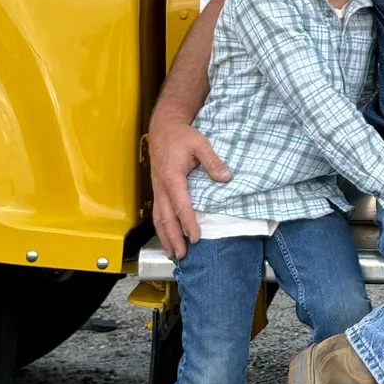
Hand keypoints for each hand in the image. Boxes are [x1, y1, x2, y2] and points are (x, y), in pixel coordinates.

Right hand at [146, 118, 230, 260]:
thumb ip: (212, 161)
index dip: (187, 222)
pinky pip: (157, 213)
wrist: (163, 128)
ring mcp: (157, 189)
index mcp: (172, 176)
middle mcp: (162, 186)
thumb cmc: (182, 136)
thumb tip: (226, 178)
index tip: (195, 237)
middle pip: (166, 217)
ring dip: (165, 237)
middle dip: (173, 238)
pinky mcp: (158, 190)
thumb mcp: (200, 143)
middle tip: (182, 255)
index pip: (180, 204)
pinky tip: (166, 239)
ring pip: (158, 218)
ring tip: (173, 255)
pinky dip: (161, 229)